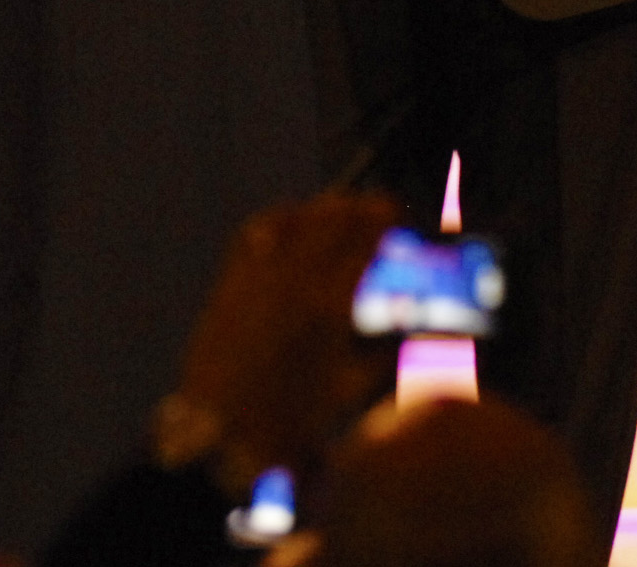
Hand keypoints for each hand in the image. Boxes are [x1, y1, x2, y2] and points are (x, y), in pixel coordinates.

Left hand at [165, 193, 400, 495]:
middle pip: (331, 222)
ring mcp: (258, 277)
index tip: (396, 212)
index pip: (363, 243)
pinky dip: (280, 218)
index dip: (383, 221)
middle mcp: (294, 281)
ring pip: (295, 220)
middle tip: (378, 204)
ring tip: (343, 205)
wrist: (224, 433)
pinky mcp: (231, 281)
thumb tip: (413, 322)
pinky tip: (293, 217)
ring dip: (323, 207)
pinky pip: (256, 233)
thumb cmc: (293, 420)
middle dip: (359, 207)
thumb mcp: (351, 389)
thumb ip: (387, 352)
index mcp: (330, 307)